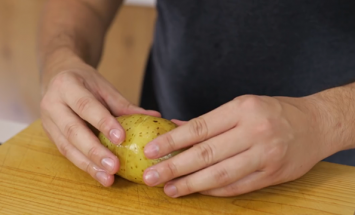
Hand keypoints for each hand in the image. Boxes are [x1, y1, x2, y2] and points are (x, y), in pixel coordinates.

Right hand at [40, 62, 159, 186]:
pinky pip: (67, 153)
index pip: (85, 106)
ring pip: (67, 147)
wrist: (58, 78)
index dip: (103, 122)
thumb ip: (125, 104)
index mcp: (67, 85)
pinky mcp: (51, 136)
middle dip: (94, 151)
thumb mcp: (103, 87)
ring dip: (89, 165)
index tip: (121, 138)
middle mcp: (53, 104)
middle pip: (73, 131)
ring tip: (107, 178)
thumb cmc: (86, 82)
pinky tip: (99, 174)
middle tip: (114, 166)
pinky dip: (84, 165)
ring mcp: (48, 122)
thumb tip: (154, 115)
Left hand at [143, 95, 332, 196]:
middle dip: (174, 167)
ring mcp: (264, 155)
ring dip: (191, 184)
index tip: (150, 150)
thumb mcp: (243, 106)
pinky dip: (214, 190)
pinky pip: (237, 186)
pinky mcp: (272, 174)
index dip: (172, 141)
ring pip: (220, 174)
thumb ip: (210, 121)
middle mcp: (253, 131)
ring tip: (169, 189)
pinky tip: (197, 191)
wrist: (316, 124)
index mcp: (242, 109)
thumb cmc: (273, 111)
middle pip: (206, 154)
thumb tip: (177, 130)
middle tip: (151, 176)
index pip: (199, 128)